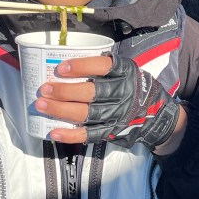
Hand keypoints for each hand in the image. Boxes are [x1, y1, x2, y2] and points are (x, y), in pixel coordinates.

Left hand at [35, 53, 182, 150]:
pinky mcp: (113, 132)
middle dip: (65, 91)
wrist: (157, 114)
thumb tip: (66, 63)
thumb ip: (104, 66)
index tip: (60, 68)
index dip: (81, 67)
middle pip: (91, 93)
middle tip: (44, 89)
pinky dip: (70, 135)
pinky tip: (53, 132)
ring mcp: (118, 114)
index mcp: (125, 72)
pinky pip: (90, 134)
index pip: (103, 66)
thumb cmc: (132, 86)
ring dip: (61, 110)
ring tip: (41, 105)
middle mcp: (123, 92)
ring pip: (87, 113)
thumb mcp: (126, 69)